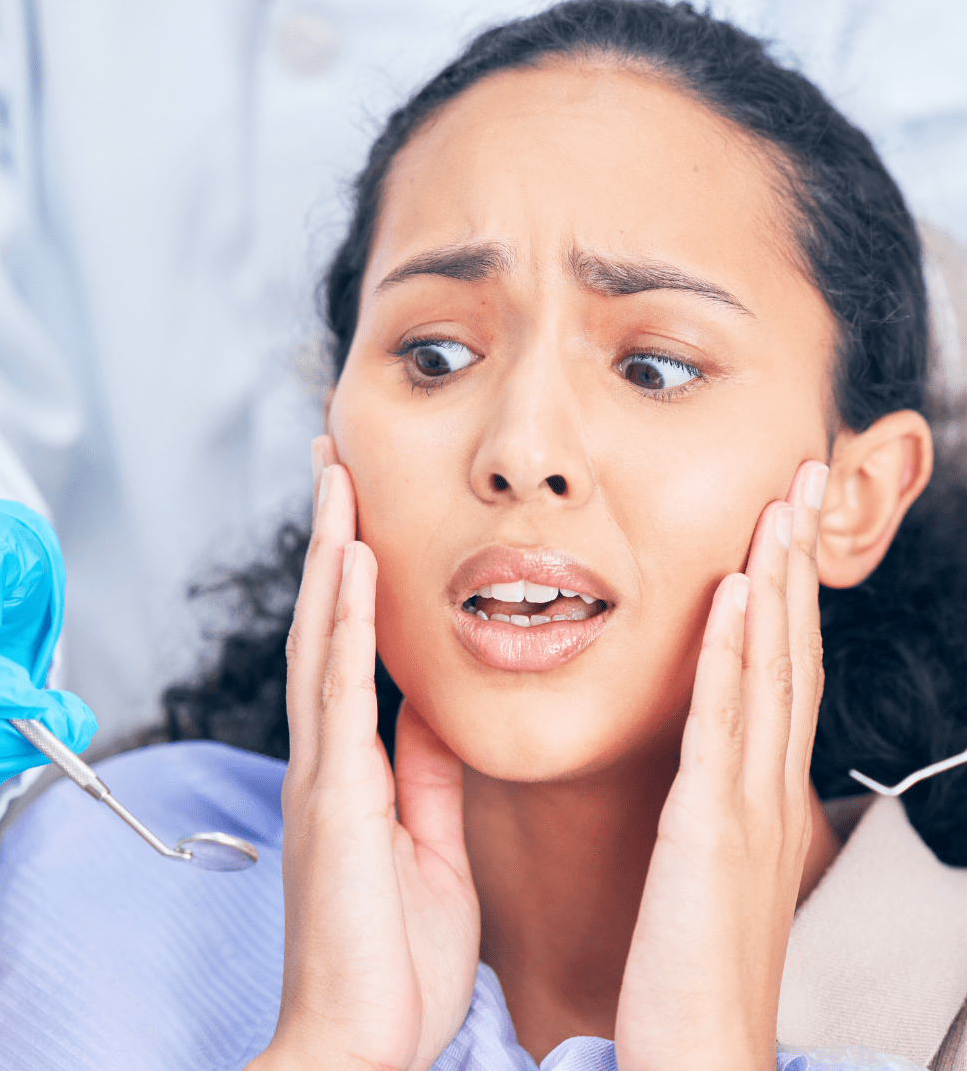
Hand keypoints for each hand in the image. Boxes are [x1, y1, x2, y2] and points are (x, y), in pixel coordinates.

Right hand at [253, 438, 479, 1070]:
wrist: (362, 1037)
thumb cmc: (391, 954)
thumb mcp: (430, 843)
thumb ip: (427, 775)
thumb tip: (437, 713)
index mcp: (355, 766)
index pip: (353, 648)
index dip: (354, 579)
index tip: (364, 516)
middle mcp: (328, 752)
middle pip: (327, 621)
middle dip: (330, 538)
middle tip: (336, 464)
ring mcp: (324, 767)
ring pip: (322, 634)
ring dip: (329, 552)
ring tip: (337, 479)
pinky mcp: (335, 792)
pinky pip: (339, 689)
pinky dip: (343, 619)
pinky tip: (349, 562)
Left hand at [614, 461, 828, 1070]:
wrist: (701, 1059)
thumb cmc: (694, 970)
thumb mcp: (706, 867)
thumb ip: (708, 805)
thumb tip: (700, 764)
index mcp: (756, 793)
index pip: (778, 673)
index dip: (786, 596)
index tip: (782, 528)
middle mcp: (762, 787)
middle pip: (788, 652)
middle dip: (796, 563)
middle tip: (804, 483)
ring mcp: (743, 804)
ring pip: (767, 671)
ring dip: (775, 583)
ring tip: (782, 507)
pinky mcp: (708, 829)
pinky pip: (721, 724)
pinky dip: (731, 653)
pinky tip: (736, 595)